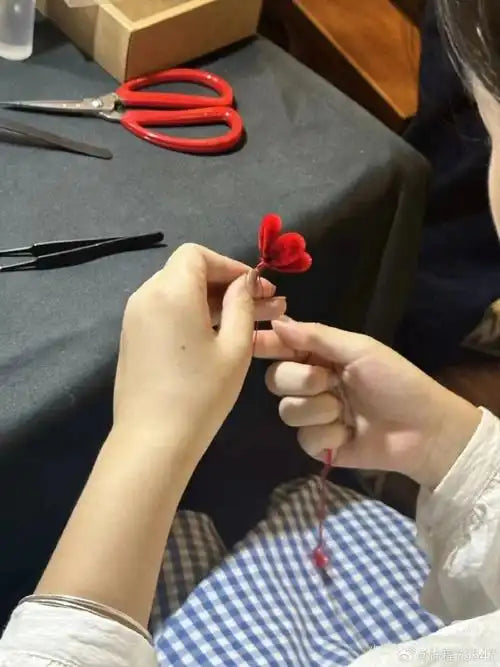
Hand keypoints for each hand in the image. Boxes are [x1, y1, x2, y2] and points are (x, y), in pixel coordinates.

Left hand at [113, 243, 285, 460]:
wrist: (152, 442)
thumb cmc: (201, 394)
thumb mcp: (234, 347)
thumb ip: (241, 305)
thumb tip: (245, 282)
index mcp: (170, 291)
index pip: (198, 254)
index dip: (230, 265)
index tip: (257, 288)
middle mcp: (146, 296)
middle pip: (188, 272)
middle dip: (227, 285)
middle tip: (265, 305)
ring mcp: (135, 318)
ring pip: (177, 293)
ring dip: (212, 301)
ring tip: (250, 322)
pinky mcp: (132, 339)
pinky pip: (165, 312)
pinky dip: (191, 315)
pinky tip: (217, 336)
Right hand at [257, 319, 480, 487]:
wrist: (424, 430)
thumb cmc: (396, 382)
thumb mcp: (359, 349)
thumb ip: (317, 336)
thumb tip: (276, 321)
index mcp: (321, 356)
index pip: (282, 347)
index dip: (266, 345)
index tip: (252, 343)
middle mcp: (312, 383)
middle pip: (275, 379)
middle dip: (300, 380)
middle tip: (328, 381)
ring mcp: (315, 416)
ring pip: (286, 411)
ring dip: (318, 409)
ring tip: (346, 412)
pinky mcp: (320, 445)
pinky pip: (304, 438)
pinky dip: (328, 435)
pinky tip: (349, 434)